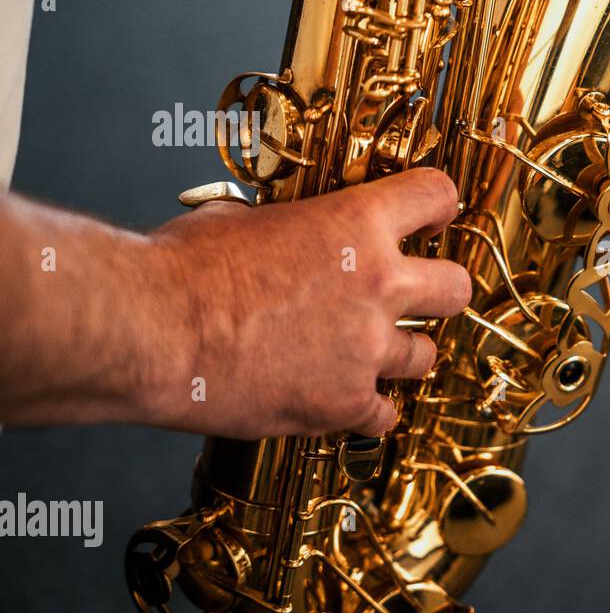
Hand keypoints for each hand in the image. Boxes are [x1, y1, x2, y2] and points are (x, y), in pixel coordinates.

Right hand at [146, 168, 471, 437]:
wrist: (150, 331)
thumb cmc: (179, 270)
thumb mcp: (242, 219)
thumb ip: (289, 226)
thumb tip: (285, 229)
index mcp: (355, 223)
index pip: (435, 197)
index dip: (436, 207)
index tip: (432, 220)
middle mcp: (378, 285)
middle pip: (456, 287)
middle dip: (438, 291)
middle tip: (415, 298)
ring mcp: (366, 348)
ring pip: (425, 355)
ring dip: (401, 353)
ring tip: (365, 353)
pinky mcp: (343, 403)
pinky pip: (385, 415)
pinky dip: (367, 410)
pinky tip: (342, 399)